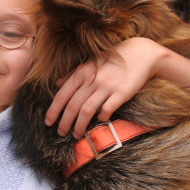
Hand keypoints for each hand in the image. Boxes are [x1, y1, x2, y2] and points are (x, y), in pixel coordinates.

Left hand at [44, 38, 162, 137]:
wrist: (141, 53)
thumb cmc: (113, 60)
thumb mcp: (91, 64)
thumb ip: (73, 74)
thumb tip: (57, 83)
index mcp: (82, 73)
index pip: (62, 95)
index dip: (53, 110)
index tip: (48, 122)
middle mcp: (92, 80)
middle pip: (72, 106)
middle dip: (64, 122)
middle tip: (60, 133)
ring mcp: (107, 86)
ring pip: (86, 111)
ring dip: (79, 126)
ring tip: (76, 135)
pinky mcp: (122, 93)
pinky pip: (107, 109)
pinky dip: (101, 118)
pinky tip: (100, 121)